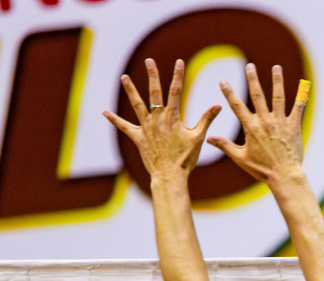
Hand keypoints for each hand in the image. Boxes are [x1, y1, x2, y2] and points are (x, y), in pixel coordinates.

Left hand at [104, 59, 220, 180]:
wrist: (170, 176)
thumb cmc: (185, 158)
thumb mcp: (198, 137)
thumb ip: (206, 119)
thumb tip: (219, 105)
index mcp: (172, 117)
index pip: (176, 91)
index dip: (178, 75)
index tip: (179, 62)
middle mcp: (157, 119)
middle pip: (154, 92)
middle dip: (153, 75)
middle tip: (149, 61)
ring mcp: (146, 127)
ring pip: (137, 104)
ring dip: (130, 90)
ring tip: (124, 77)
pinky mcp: (138, 138)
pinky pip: (124, 127)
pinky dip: (114, 119)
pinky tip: (104, 112)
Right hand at [208, 63, 309, 182]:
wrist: (284, 175)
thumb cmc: (262, 169)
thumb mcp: (241, 158)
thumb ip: (225, 146)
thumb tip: (208, 139)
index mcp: (251, 128)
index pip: (237, 106)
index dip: (229, 93)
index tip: (223, 81)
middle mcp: (265, 121)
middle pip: (257, 95)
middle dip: (252, 79)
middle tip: (249, 66)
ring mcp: (280, 122)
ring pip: (278, 97)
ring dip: (277, 81)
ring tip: (276, 67)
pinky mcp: (294, 126)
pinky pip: (298, 108)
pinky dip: (301, 96)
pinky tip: (304, 84)